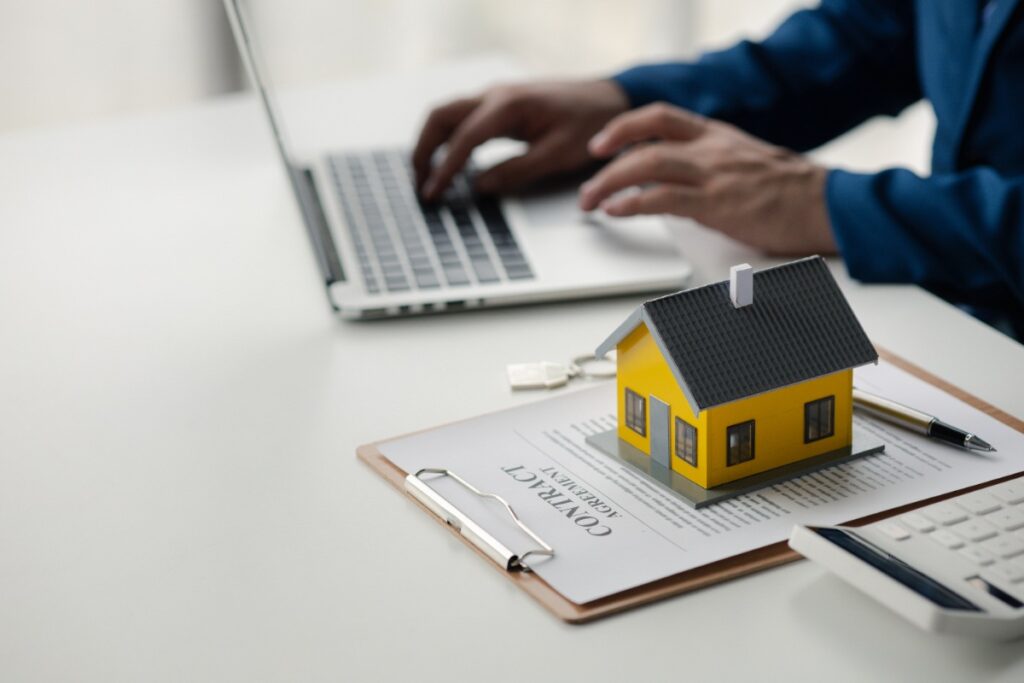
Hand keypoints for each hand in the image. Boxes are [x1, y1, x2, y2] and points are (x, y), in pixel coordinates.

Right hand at [413, 80, 628, 199]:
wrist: (609, 100)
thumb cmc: (590, 124)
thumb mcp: (557, 154)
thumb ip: (516, 171)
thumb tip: (478, 187)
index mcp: (509, 105)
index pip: (464, 139)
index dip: (444, 169)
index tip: (433, 193)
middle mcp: (495, 95)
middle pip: (440, 117)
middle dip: (422, 151)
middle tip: (419, 185)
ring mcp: (495, 98)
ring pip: (446, 115)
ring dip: (430, 144)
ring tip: (425, 177)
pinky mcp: (499, 106)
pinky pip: (461, 119)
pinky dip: (446, 140)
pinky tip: (446, 163)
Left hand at [579, 103, 835, 255]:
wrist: (828, 204)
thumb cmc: (793, 191)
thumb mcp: (746, 165)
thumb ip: (712, 167)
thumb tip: (681, 182)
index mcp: (718, 136)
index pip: (661, 117)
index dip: (625, 127)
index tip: (602, 143)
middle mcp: (711, 149)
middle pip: (644, 141)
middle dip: (607, 162)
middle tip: (587, 183)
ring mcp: (713, 174)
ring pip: (646, 165)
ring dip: (609, 184)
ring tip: (591, 201)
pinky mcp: (717, 203)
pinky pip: (663, 198)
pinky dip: (633, 204)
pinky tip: (616, 211)